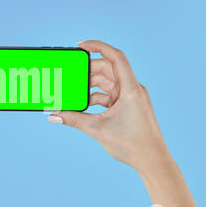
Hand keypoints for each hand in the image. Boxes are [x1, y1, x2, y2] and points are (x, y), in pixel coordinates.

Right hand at [48, 40, 169, 173]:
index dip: (98, 46)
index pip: (115, 57)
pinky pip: (109, 95)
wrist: (152, 160)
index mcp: (130, 89)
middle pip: (107, 70)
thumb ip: (74, 119)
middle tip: (69, 75)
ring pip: (107, 83)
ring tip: (73, 92)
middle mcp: (132, 89)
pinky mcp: (128, 106)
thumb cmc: (133, 144)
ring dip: (90, 86)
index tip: (80, 45)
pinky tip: (82, 105)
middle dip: (87, 71)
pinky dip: (95, 98)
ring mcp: (130, 97)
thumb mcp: (98, 129)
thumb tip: (53, 115)